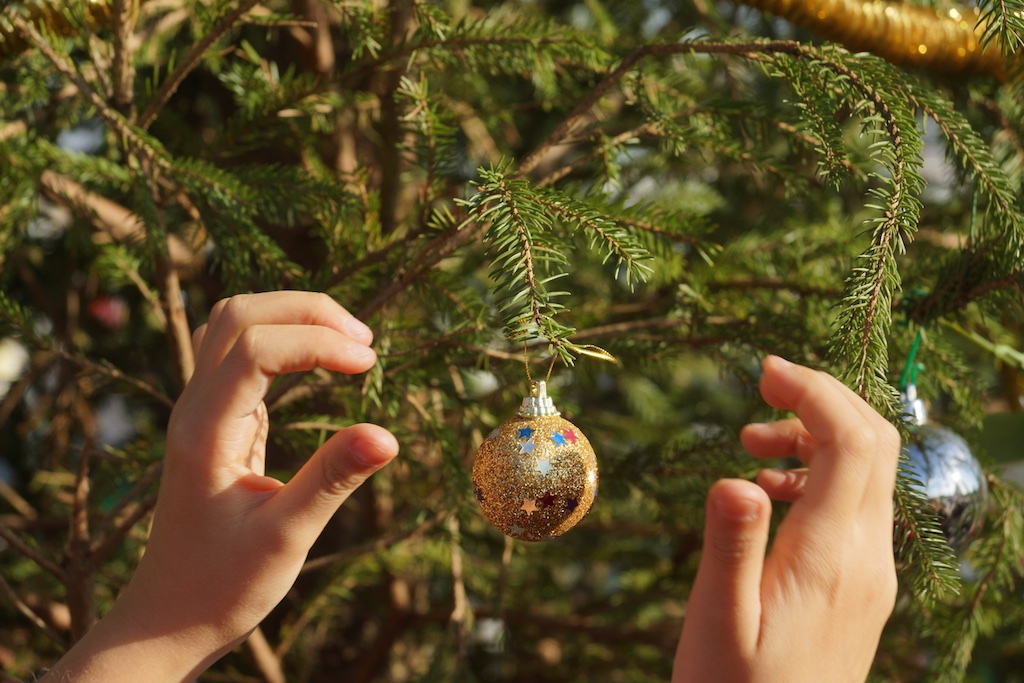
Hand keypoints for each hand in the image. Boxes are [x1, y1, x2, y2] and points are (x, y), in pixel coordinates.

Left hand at [43, 292, 398, 681]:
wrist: (169, 616)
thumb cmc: (221, 585)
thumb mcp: (285, 538)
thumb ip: (332, 480)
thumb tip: (388, 435)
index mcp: (204, 432)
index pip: (256, 348)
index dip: (318, 342)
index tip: (370, 365)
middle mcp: (194, 409)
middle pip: (239, 314)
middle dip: (306, 310)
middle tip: (366, 343)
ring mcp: (200, 410)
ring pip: (234, 324)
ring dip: (291, 316)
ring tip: (350, 342)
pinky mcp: (215, 419)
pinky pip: (241, 352)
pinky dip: (284, 339)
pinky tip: (322, 360)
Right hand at [673, 356, 898, 682]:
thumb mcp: (719, 620)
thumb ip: (731, 545)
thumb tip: (738, 475)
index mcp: (830, 556)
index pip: (849, 441)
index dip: (814, 391)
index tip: (764, 370)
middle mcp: (866, 557)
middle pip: (875, 442)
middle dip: (824, 397)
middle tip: (764, 385)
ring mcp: (871, 571)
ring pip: (869, 471)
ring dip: (818, 435)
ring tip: (750, 440)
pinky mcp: (862, 584)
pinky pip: (856, 505)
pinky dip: (819, 474)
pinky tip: (767, 489)